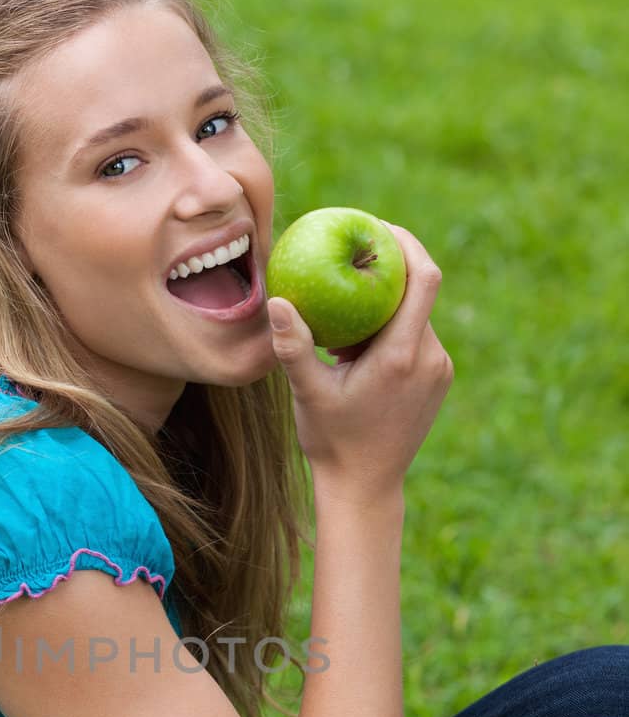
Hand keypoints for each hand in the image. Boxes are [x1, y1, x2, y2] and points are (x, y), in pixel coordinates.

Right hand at [267, 221, 454, 504]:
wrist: (365, 488)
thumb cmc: (332, 442)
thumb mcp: (307, 393)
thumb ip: (294, 346)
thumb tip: (277, 300)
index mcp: (401, 356)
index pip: (423, 278)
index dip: (407, 243)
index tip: (378, 227)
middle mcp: (430, 358)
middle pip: (421, 292)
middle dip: (390, 271)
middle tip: (352, 257)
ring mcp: (438, 370)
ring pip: (418, 316)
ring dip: (387, 306)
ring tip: (345, 318)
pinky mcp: (438, 381)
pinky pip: (419, 338)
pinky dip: (393, 330)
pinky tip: (358, 346)